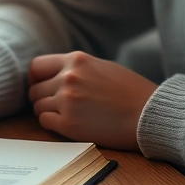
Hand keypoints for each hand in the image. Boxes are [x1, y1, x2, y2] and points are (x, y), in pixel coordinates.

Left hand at [28, 51, 157, 150]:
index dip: (35, 78)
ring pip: (38, 107)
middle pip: (34, 90)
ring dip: (48, 112)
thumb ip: (77, 68)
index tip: (41, 86)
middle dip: (42, 98)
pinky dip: (52, 124)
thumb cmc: (131, 91)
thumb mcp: (102, 67)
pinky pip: (45, 122)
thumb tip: (54, 75)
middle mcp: (68, 78)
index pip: (36, 66)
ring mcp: (67, 101)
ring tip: (67, 115)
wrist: (150, 114)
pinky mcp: (69, 124)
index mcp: (76, 60)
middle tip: (56, 105)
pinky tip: (69, 124)